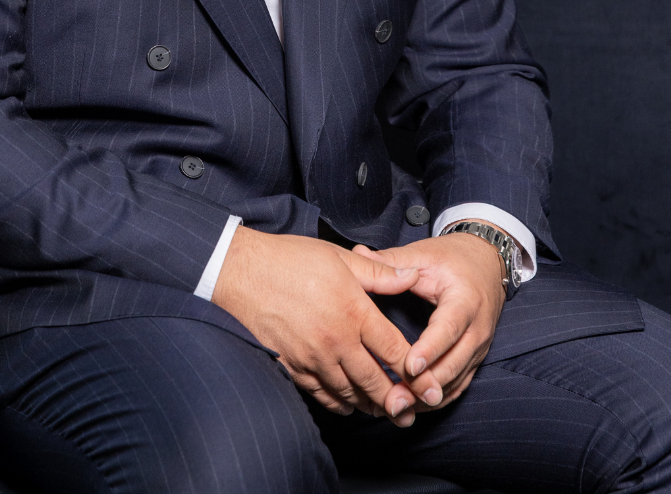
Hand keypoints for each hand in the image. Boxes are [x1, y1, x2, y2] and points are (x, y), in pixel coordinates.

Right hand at [211, 226, 444, 426]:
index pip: (394, 351)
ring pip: (351, 394)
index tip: (430, 388)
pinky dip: (341, 404)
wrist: (240, 272)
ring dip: (371, 405)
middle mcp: (336, 340)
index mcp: (353, 310)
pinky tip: (349, 404)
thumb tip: (413, 275)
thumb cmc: (289, 259)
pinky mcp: (293, 367)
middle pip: (376, 382)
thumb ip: (380, 273)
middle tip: (412, 412)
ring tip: (386, 411)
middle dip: (398, 401)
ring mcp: (313, 358)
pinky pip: (323, 395)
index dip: (416, 373)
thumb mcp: (338, 257)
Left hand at [353, 231, 506, 410]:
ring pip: (455, 382)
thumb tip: (358, 253)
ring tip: (395, 408)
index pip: (449, 329)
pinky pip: (457, 387)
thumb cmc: (452, 259)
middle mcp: (477, 330)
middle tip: (394, 399)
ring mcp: (479, 349)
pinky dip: (434, 399)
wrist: (486, 263)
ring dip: (427, 398)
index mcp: (465, 301)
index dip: (430, 349)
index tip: (408, 366)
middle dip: (424, 385)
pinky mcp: (474, 360)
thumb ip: (392, 261)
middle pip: (454, 364)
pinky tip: (410, 407)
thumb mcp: (424, 254)